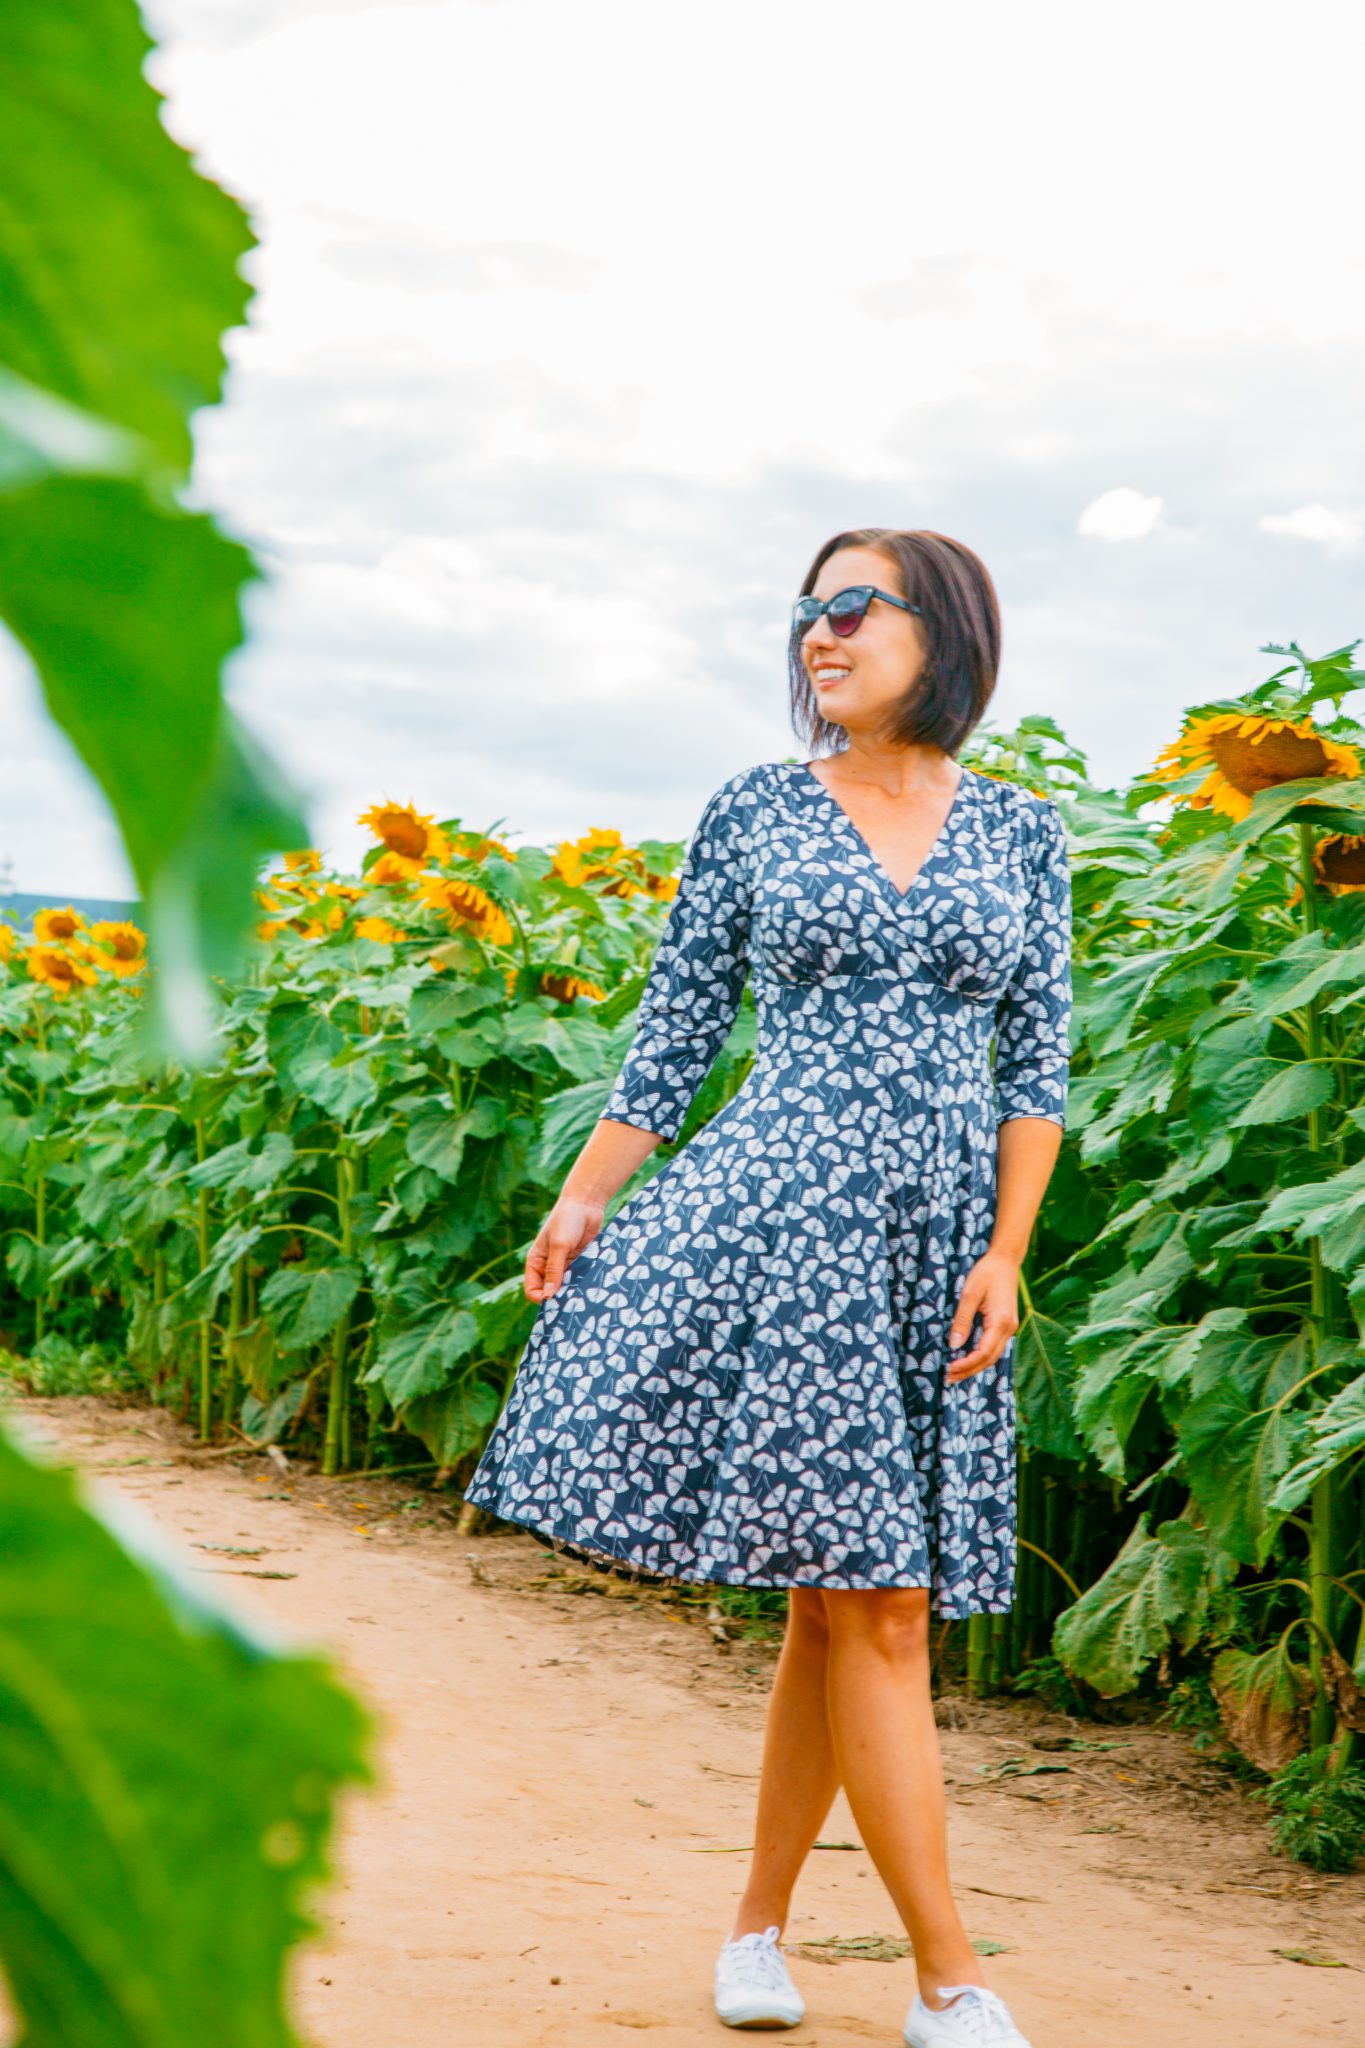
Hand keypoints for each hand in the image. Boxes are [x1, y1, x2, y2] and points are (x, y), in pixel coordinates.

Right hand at [525, 1194, 604, 1302]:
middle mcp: (548, 1267)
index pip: (533, 1290)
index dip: (542, 1299)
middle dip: (560, 1298)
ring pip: (567, 1288)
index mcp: (536, 1263)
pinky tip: (593, 1286)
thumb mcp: (559, 1245)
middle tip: (573, 1302)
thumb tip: (548, 1296)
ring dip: (574, 1292)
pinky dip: (585, 1284)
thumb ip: (554, 1270)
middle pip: (551, 1292)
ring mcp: (565, 1266)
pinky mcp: (580, 1264)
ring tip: (585, 1295)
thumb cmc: (567, 1220)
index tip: (557, 1302)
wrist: (586, 1204)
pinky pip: (580, 1280)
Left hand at [945, 1250, 1020, 1380]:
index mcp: (1001, 1321)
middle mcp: (1009, 1328)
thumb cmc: (986, 1273)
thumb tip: (954, 1345)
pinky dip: (981, 1357)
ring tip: (956, 1374)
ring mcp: (1010, 1328)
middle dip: (969, 1371)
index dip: (966, 1364)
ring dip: (975, 1367)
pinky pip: (994, 1347)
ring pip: (993, 1356)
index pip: (983, 1352)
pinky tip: (968, 1360)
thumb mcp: (969, 1294)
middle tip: (949, 1379)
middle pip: (989, 1359)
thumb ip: (962, 1320)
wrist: (1005, 1260)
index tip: (949, 1369)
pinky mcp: (1006, 1325)